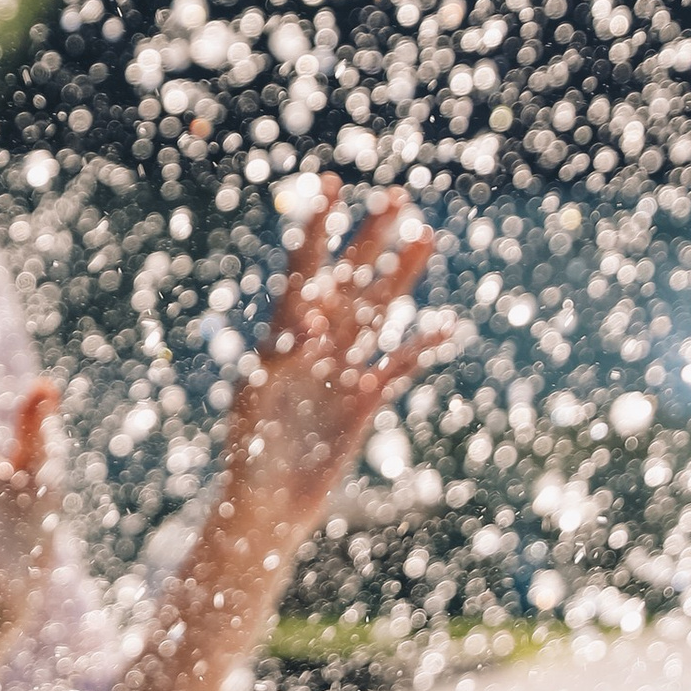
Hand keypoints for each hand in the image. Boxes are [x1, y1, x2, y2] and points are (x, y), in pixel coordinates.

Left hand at [230, 179, 447, 523]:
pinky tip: (444, 327)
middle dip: (370, 239)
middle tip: (395, 196)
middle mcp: (314, 346)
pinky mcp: (363, 403)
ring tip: (425, 237)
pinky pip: (397, 367)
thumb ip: (279, 358)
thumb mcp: (255, 403)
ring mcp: (341, 371)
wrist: (265, 506)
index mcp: (283, 337)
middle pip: (349, 281)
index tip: (332, 185)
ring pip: (377, 313)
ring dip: (401, 277)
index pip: (303, 271)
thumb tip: (307, 321)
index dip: (318, 228)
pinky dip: (419, 348)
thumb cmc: (247, 456)